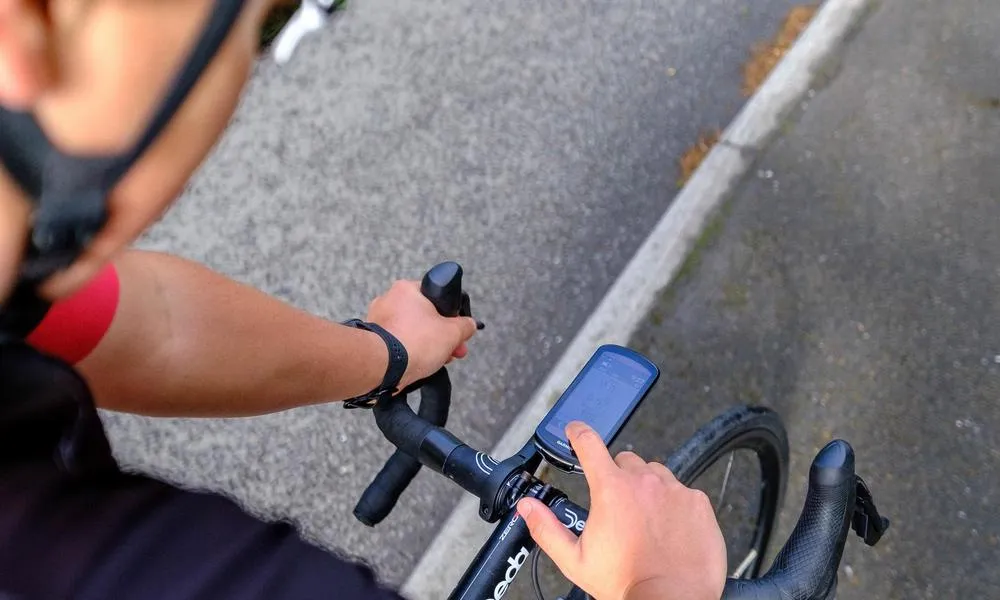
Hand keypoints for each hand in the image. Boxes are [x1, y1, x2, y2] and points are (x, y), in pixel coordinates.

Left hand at [366, 280, 477, 389]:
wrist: (382, 366)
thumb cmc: (415, 342)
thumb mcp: (452, 332)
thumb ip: (465, 326)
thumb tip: (470, 325)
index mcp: (407, 289)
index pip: (434, 296)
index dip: (450, 315)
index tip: (457, 330)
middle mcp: (388, 300)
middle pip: (424, 316)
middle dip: (441, 335)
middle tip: (454, 350)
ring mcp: (377, 320)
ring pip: (411, 331)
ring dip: (427, 345)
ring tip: (439, 361)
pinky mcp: (372, 340)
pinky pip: (397, 343)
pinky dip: (409, 352)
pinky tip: (420, 364)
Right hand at [517, 422, 726, 599]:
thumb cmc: (627, 583)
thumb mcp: (575, 560)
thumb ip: (547, 528)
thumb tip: (528, 507)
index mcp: (611, 490)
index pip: (589, 444)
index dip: (578, 433)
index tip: (575, 430)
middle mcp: (644, 482)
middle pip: (625, 461)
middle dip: (618, 477)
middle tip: (618, 508)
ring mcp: (675, 490)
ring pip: (656, 475)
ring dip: (648, 489)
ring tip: (645, 522)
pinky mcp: (698, 503)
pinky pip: (683, 492)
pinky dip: (674, 505)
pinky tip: (669, 530)